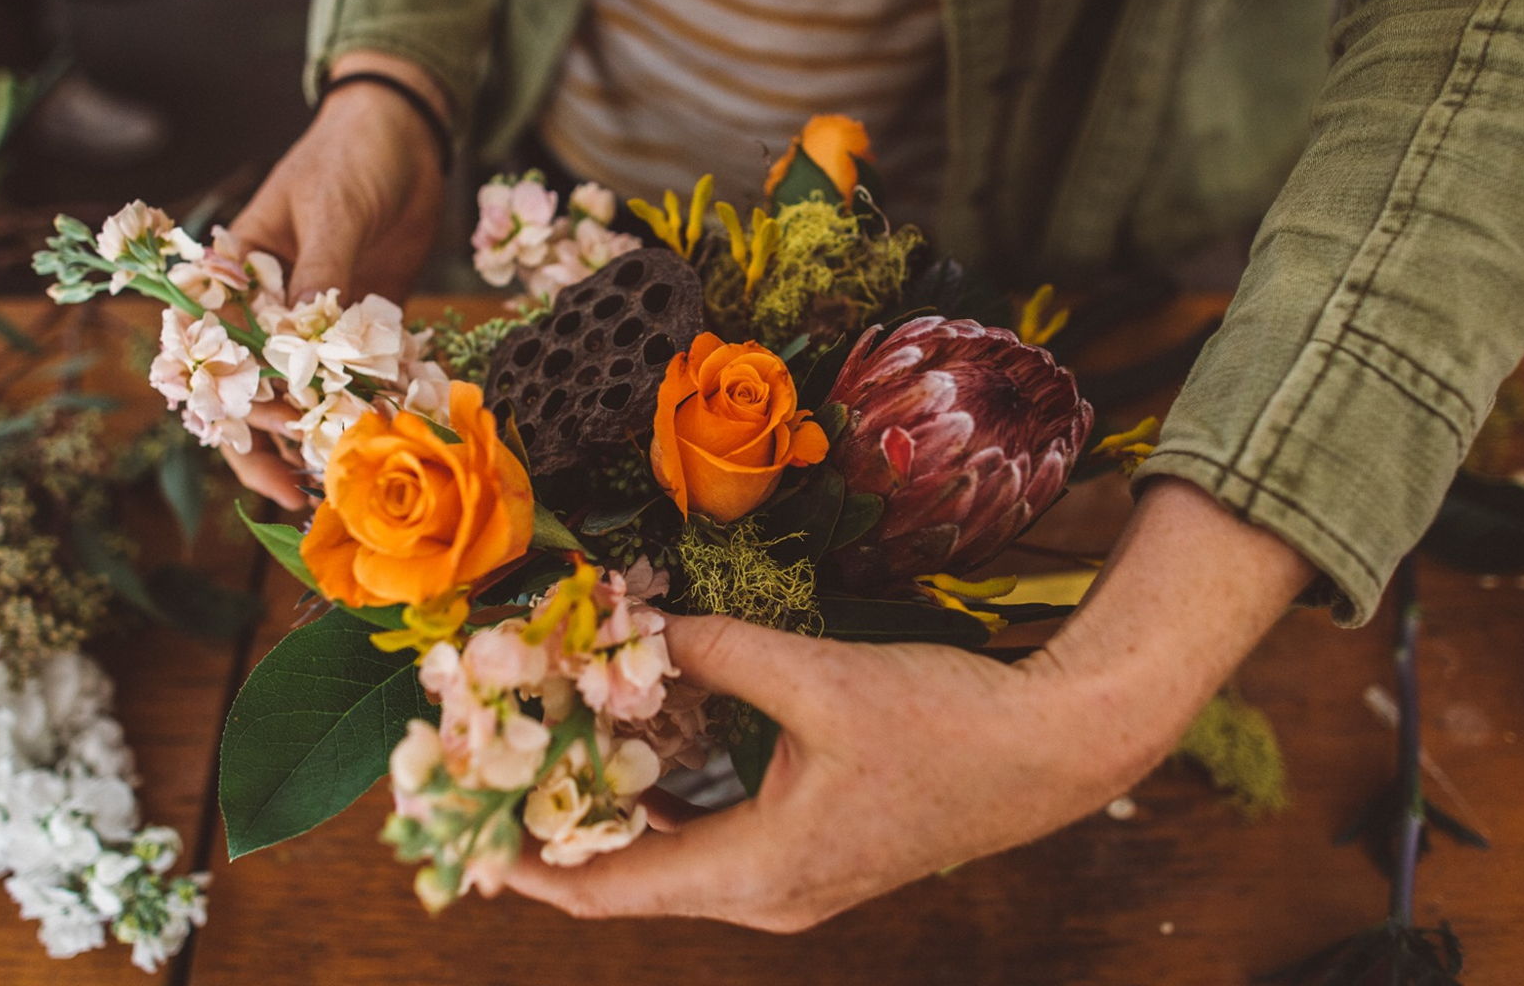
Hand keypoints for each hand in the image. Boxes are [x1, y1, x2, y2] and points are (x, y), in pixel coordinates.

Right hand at [221, 50, 449, 509]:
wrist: (406, 135)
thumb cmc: (351, 157)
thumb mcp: (332, 212)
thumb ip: (320, 275)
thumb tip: (304, 341)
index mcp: (233, 274)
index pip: (214, 350)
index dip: (230, 401)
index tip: (263, 435)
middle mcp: (266, 307)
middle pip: (251, 389)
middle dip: (267, 443)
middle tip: (295, 492)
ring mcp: (313, 323)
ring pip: (302, 396)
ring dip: (313, 441)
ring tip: (330, 491)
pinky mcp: (361, 327)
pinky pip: (356, 380)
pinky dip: (365, 412)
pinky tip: (381, 447)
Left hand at [507, 478, 1315, 930]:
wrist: (1058, 748)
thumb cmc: (949, 723)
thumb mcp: (822, 679)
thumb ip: (720, 651)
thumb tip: (641, 624)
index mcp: (759, 874)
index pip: (611, 890)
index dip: (530, 868)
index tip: (465, 840)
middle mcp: (768, 897)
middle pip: (634, 881)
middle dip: (560, 833)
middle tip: (499, 778)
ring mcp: (796, 883)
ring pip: (676, 861)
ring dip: (617, 816)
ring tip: (554, 759)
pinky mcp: (819, 856)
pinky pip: (718, 841)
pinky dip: (672, 805)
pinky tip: (646, 751)